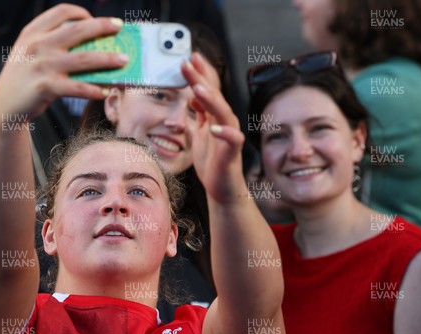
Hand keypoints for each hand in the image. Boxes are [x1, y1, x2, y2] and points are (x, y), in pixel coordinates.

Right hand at [0, 4, 128, 118]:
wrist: (5, 105)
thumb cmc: (25, 78)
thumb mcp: (29, 52)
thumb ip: (50, 43)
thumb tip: (92, 45)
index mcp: (33, 32)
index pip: (61, 12)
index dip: (81, 12)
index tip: (94, 19)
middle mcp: (37, 45)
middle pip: (78, 30)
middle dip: (102, 27)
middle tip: (119, 28)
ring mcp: (42, 66)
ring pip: (83, 59)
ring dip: (107, 59)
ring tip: (124, 60)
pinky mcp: (46, 87)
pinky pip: (77, 87)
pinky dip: (93, 89)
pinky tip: (104, 91)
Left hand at [182, 53, 246, 203]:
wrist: (222, 188)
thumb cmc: (212, 162)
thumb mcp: (199, 135)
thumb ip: (196, 117)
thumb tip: (191, 98)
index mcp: (214, 116)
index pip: (208, 90)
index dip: (200, 74)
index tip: (189, 57)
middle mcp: (224, 122)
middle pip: (213, 95)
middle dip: (201, 78)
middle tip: (187, 62)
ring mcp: (230, 135)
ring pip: (223, 112)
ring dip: (211, 100)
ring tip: (197, 88)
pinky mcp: (232, 152)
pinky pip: (232, 139)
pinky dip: (224, 132)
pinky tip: (214, 127)